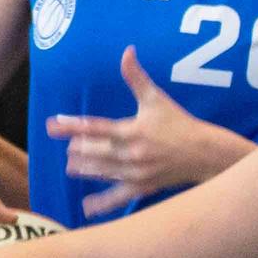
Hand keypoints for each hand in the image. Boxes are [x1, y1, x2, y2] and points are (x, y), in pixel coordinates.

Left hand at [46, 45, 218, 217]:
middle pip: (96, 152)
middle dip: (78, 148)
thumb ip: (136, 77)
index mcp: (134, 130)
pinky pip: (118, 198)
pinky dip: (102, 203)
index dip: (72, 126)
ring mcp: (137, 173)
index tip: (53, 125)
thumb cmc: (178, 123)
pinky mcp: (142, 188)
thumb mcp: (156, 98)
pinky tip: (86, 206)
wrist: (203, 153)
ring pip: (103, 172)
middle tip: (66, 146)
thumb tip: (127, 51)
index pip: (96, 127)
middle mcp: (133, 153)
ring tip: (70, 166)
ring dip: (84, 169)